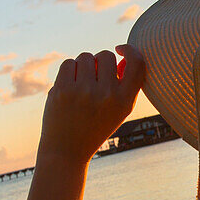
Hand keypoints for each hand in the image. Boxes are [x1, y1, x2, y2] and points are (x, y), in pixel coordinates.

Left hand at [38, 45, 145, 162]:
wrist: (67, 151)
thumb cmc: (95, 127)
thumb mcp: (118, 111)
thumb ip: (125, 84)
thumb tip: (122, 56)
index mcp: (124, 101)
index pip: (137, 63)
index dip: (130, 50)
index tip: (121, 49)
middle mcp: (106, 95)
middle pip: (106, 55)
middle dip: (100, 62)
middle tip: (94, 78)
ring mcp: (83, 91)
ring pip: (86, 57)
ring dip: (83, 66)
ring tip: (81, 84)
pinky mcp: (62, 89)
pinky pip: (68, 63)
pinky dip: (69, 71)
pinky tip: (70, 86)